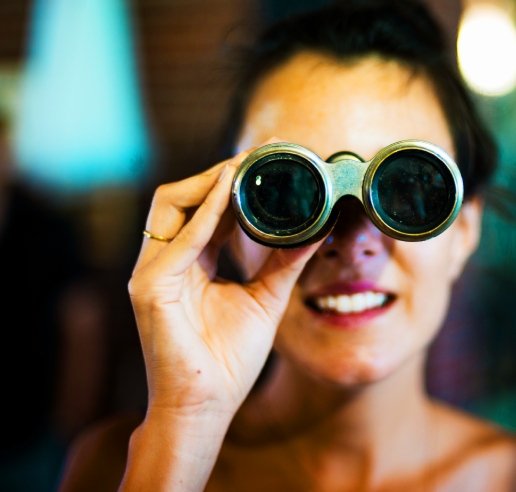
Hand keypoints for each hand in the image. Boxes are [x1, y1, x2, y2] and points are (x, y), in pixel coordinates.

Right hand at [128, 144, 321, 423]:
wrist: (205, 407)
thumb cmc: (228, 359)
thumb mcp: (265, 298)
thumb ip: (285, 262)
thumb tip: (318, 227)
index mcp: (190, 264)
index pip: (205, 209)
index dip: (232, 183)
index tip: (266, 161)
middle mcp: (165, 262)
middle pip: (182, 198)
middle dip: (219, 172)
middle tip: (259, 154)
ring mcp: (152, 273)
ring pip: (170, 205)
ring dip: (209, 181)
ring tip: (245, 165)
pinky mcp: (150, 287)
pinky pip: (180, 239)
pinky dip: (206, 212)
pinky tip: (231, 191)